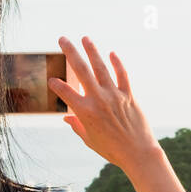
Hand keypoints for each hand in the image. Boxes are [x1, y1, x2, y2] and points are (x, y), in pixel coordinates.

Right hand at [48, 36, 165, 173]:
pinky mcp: (128, 96)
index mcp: (85, 112)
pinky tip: (111, 54)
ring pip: (101, 67)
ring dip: (92, 51)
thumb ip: (77, 126)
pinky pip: (122, 75)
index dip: (57, 85)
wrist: (138, 153)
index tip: (53, 81)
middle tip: (62, 39)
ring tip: (85, 38)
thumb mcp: (89, 140)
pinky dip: (117, 63)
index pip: (65, 92)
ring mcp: (114, 95)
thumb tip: (67, 118)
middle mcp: (98, 99)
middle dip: (70, 52)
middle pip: (81, 70)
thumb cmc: (111, 150)